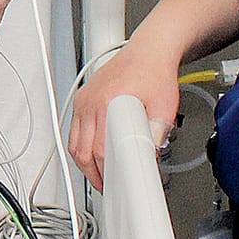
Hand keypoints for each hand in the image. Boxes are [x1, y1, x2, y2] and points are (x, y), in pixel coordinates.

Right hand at [68, 41, 180, 191]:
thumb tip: (150, 156)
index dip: (105, 172)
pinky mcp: (82, 99)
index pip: (99, 149)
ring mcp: (83, 100)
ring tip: (99, 175)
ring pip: (73, 142)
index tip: (113, 184)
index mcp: (107, 103)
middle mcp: (90, 102)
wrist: (149, 51)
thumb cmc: (155, 73)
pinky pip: (73, 130)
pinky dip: (80, 146)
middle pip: (81, 149)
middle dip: (92, 173)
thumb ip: (158, 133)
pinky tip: (91, 153)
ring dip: (84, 162)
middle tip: (107, 186)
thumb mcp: (165, 107)